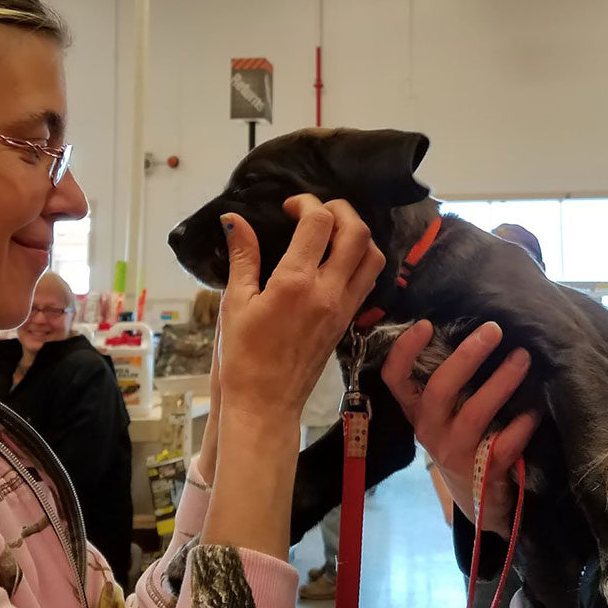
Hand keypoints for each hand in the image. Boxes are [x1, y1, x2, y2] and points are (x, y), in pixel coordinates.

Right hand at [200, 195, 384, 556]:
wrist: (265, 404)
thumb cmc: (242, 357)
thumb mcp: (235, 303)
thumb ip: (242, 256)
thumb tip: (235, 219)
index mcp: (296, 282)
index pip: (319, 222)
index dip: (307, 202)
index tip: (289, 207)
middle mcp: (328, 291)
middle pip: (357, 232)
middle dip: (341, 209)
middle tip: (316, 210)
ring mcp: (343, 307)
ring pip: (373, 256)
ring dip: (358, 234)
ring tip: (332, 232)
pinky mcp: (348, 321)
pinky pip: (368, 280)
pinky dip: (361, 259)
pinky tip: (337, 260)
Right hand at [381, 320, 539, 537]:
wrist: (480, 502)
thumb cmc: (464, 442)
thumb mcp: (445, 415)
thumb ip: (450, 382)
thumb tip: (476, 328)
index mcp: (417, 411)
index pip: (395, 379)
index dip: (404, 351)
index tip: (426, 324)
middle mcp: (430, 430)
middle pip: (439, 389)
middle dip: (467, 357)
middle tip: (494, 330)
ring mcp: (455, 452)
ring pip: (474, 414)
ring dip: (501, 382)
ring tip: (523, 358)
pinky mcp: (483, 472)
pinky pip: (504, 444)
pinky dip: (522, 424)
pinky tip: (536, 408)